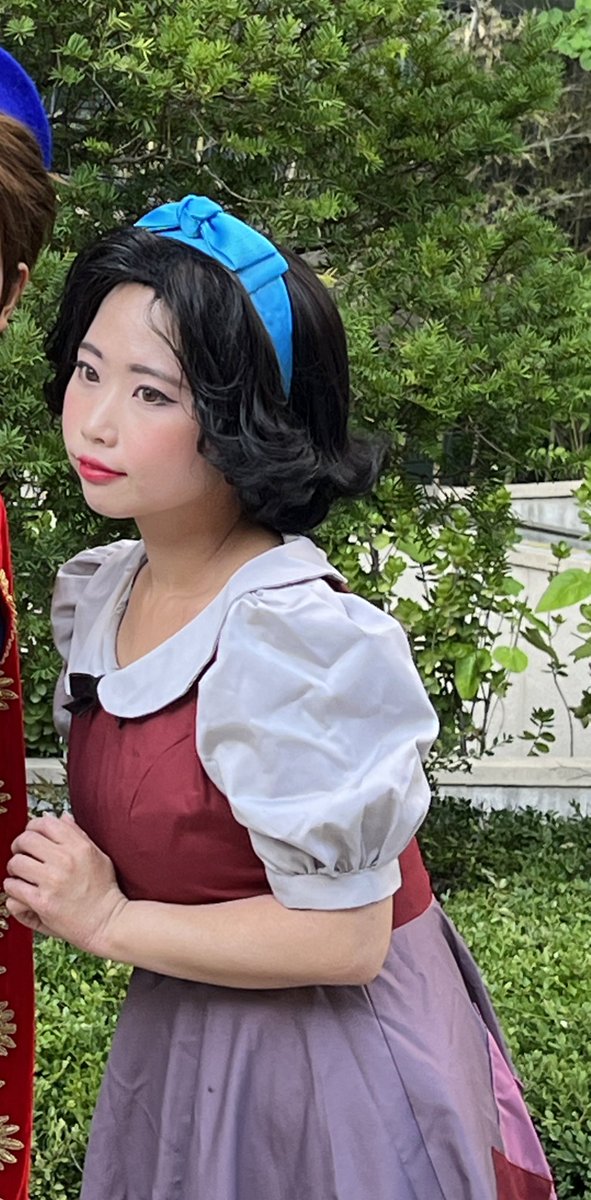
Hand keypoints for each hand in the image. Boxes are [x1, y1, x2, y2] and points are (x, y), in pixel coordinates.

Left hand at [4, 812, 127, 955]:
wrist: (107, 922)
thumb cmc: (104, 891)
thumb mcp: (98, 855)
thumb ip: (78, 835)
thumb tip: (62, 816)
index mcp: (79, 847)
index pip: (45, 823)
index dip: (32, 827)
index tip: (31, 836)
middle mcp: (65, 861)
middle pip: (25, 840)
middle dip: (19, 847)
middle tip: (22, 856)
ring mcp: (52, 882)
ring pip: (15, 863)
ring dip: (15, 870)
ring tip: (23, 877)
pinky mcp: (42, 902)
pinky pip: (13, 888)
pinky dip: (13, 891)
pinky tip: (22, 893)